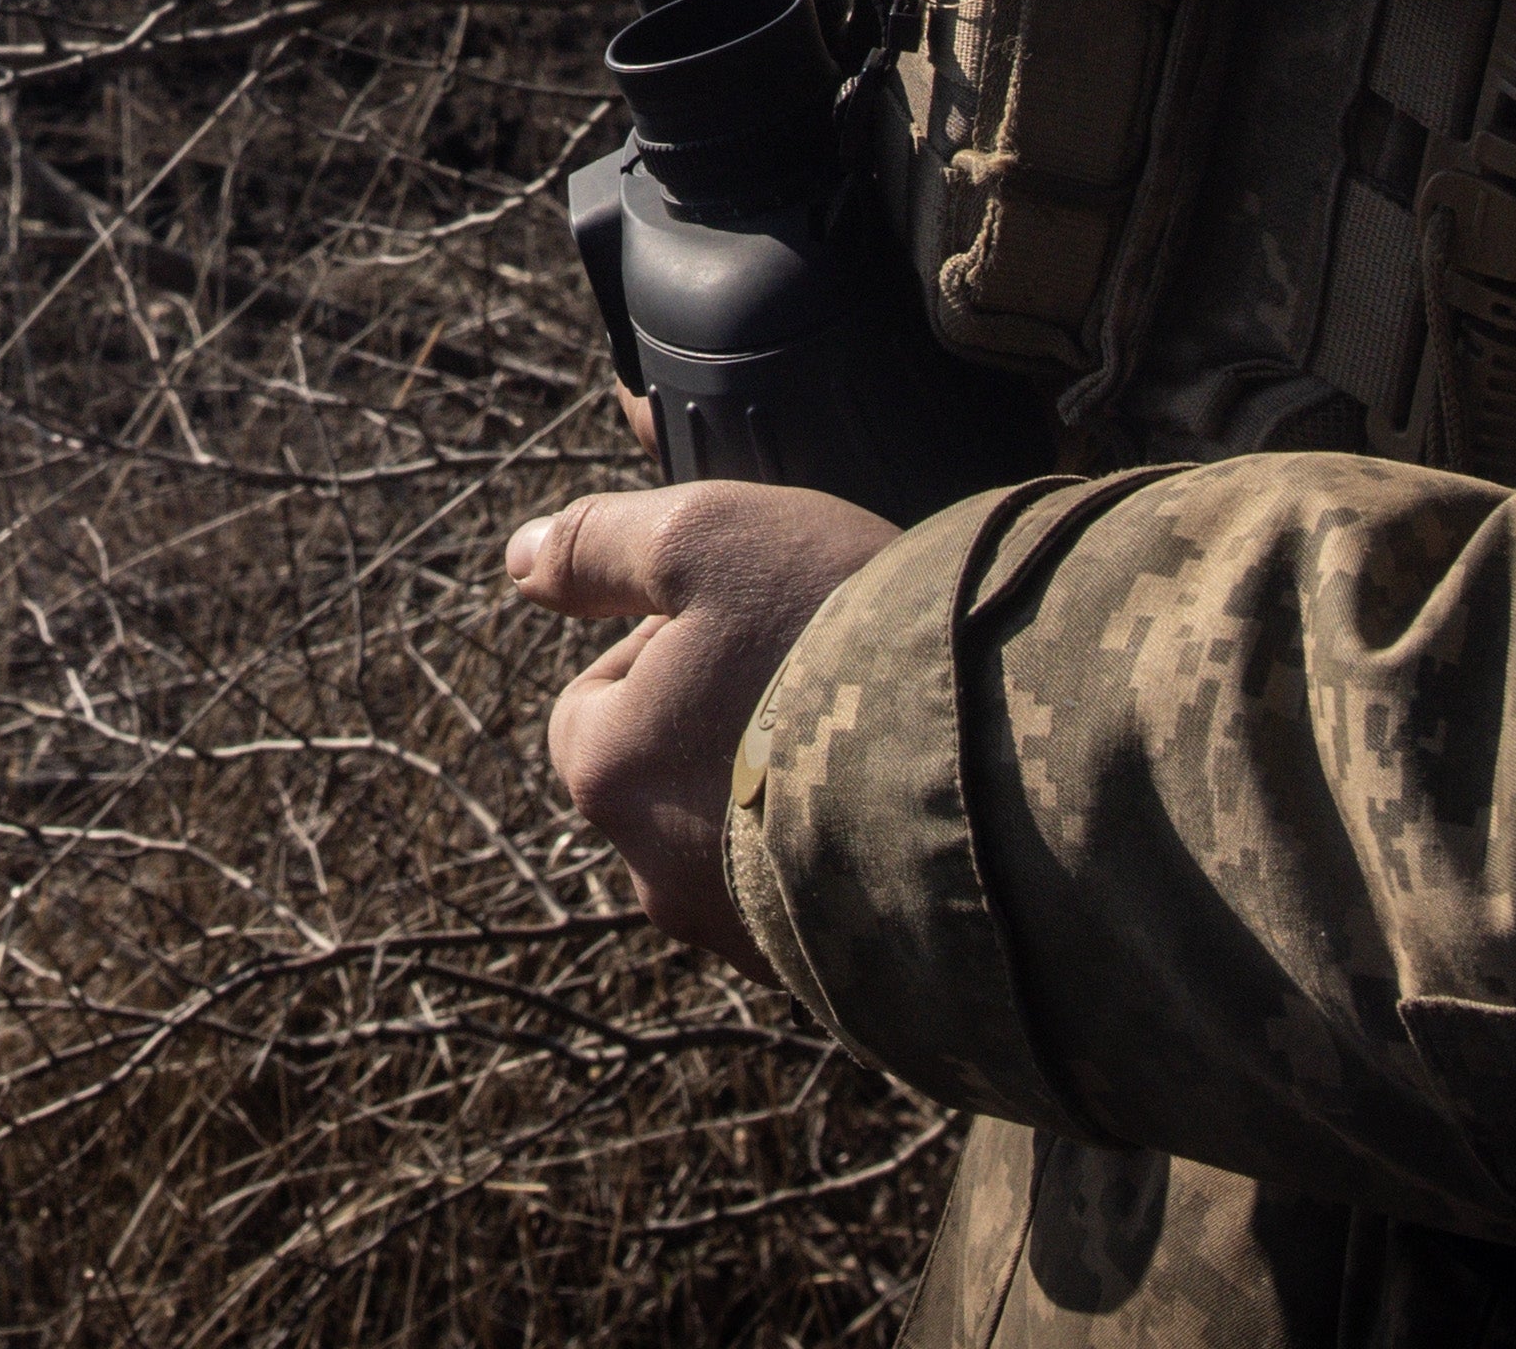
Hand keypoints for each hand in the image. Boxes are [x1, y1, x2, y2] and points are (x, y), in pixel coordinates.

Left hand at [506, 480, 901, 977]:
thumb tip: (517, 559)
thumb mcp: (707, 538)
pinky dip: (845, 861)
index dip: (667, 648)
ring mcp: (749, 940)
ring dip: (785, 799)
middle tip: (818, 675)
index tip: (753, 624)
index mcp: (611, 775)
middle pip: (666, 781)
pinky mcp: (836, 979)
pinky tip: (905, 808)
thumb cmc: (840, 636)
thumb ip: (598, 544)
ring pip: (739, 849)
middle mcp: (660, 877)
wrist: (998, 770)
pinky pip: (817, 908)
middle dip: (723, 731)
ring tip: (872, 740)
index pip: (593, 704)